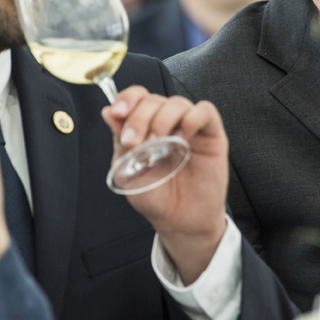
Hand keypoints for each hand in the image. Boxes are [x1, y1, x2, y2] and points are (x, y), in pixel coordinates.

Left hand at [101, 86, 229, 284]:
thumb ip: (119, 140)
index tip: (118, 113)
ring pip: (177, 103)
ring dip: (163, 119)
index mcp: (145, 127)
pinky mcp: (211, 135)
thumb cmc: (155, 197)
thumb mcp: (127, 170)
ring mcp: (190, 127)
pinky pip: (205, 111)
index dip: (127, 99)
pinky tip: (182, 137)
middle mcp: (167, 123)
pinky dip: (192, 118)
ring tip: (159, 143)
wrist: (179, 221)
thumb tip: (108, 112)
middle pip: (154, 99)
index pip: (137, 98)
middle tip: (135, 141)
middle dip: (140, 117)